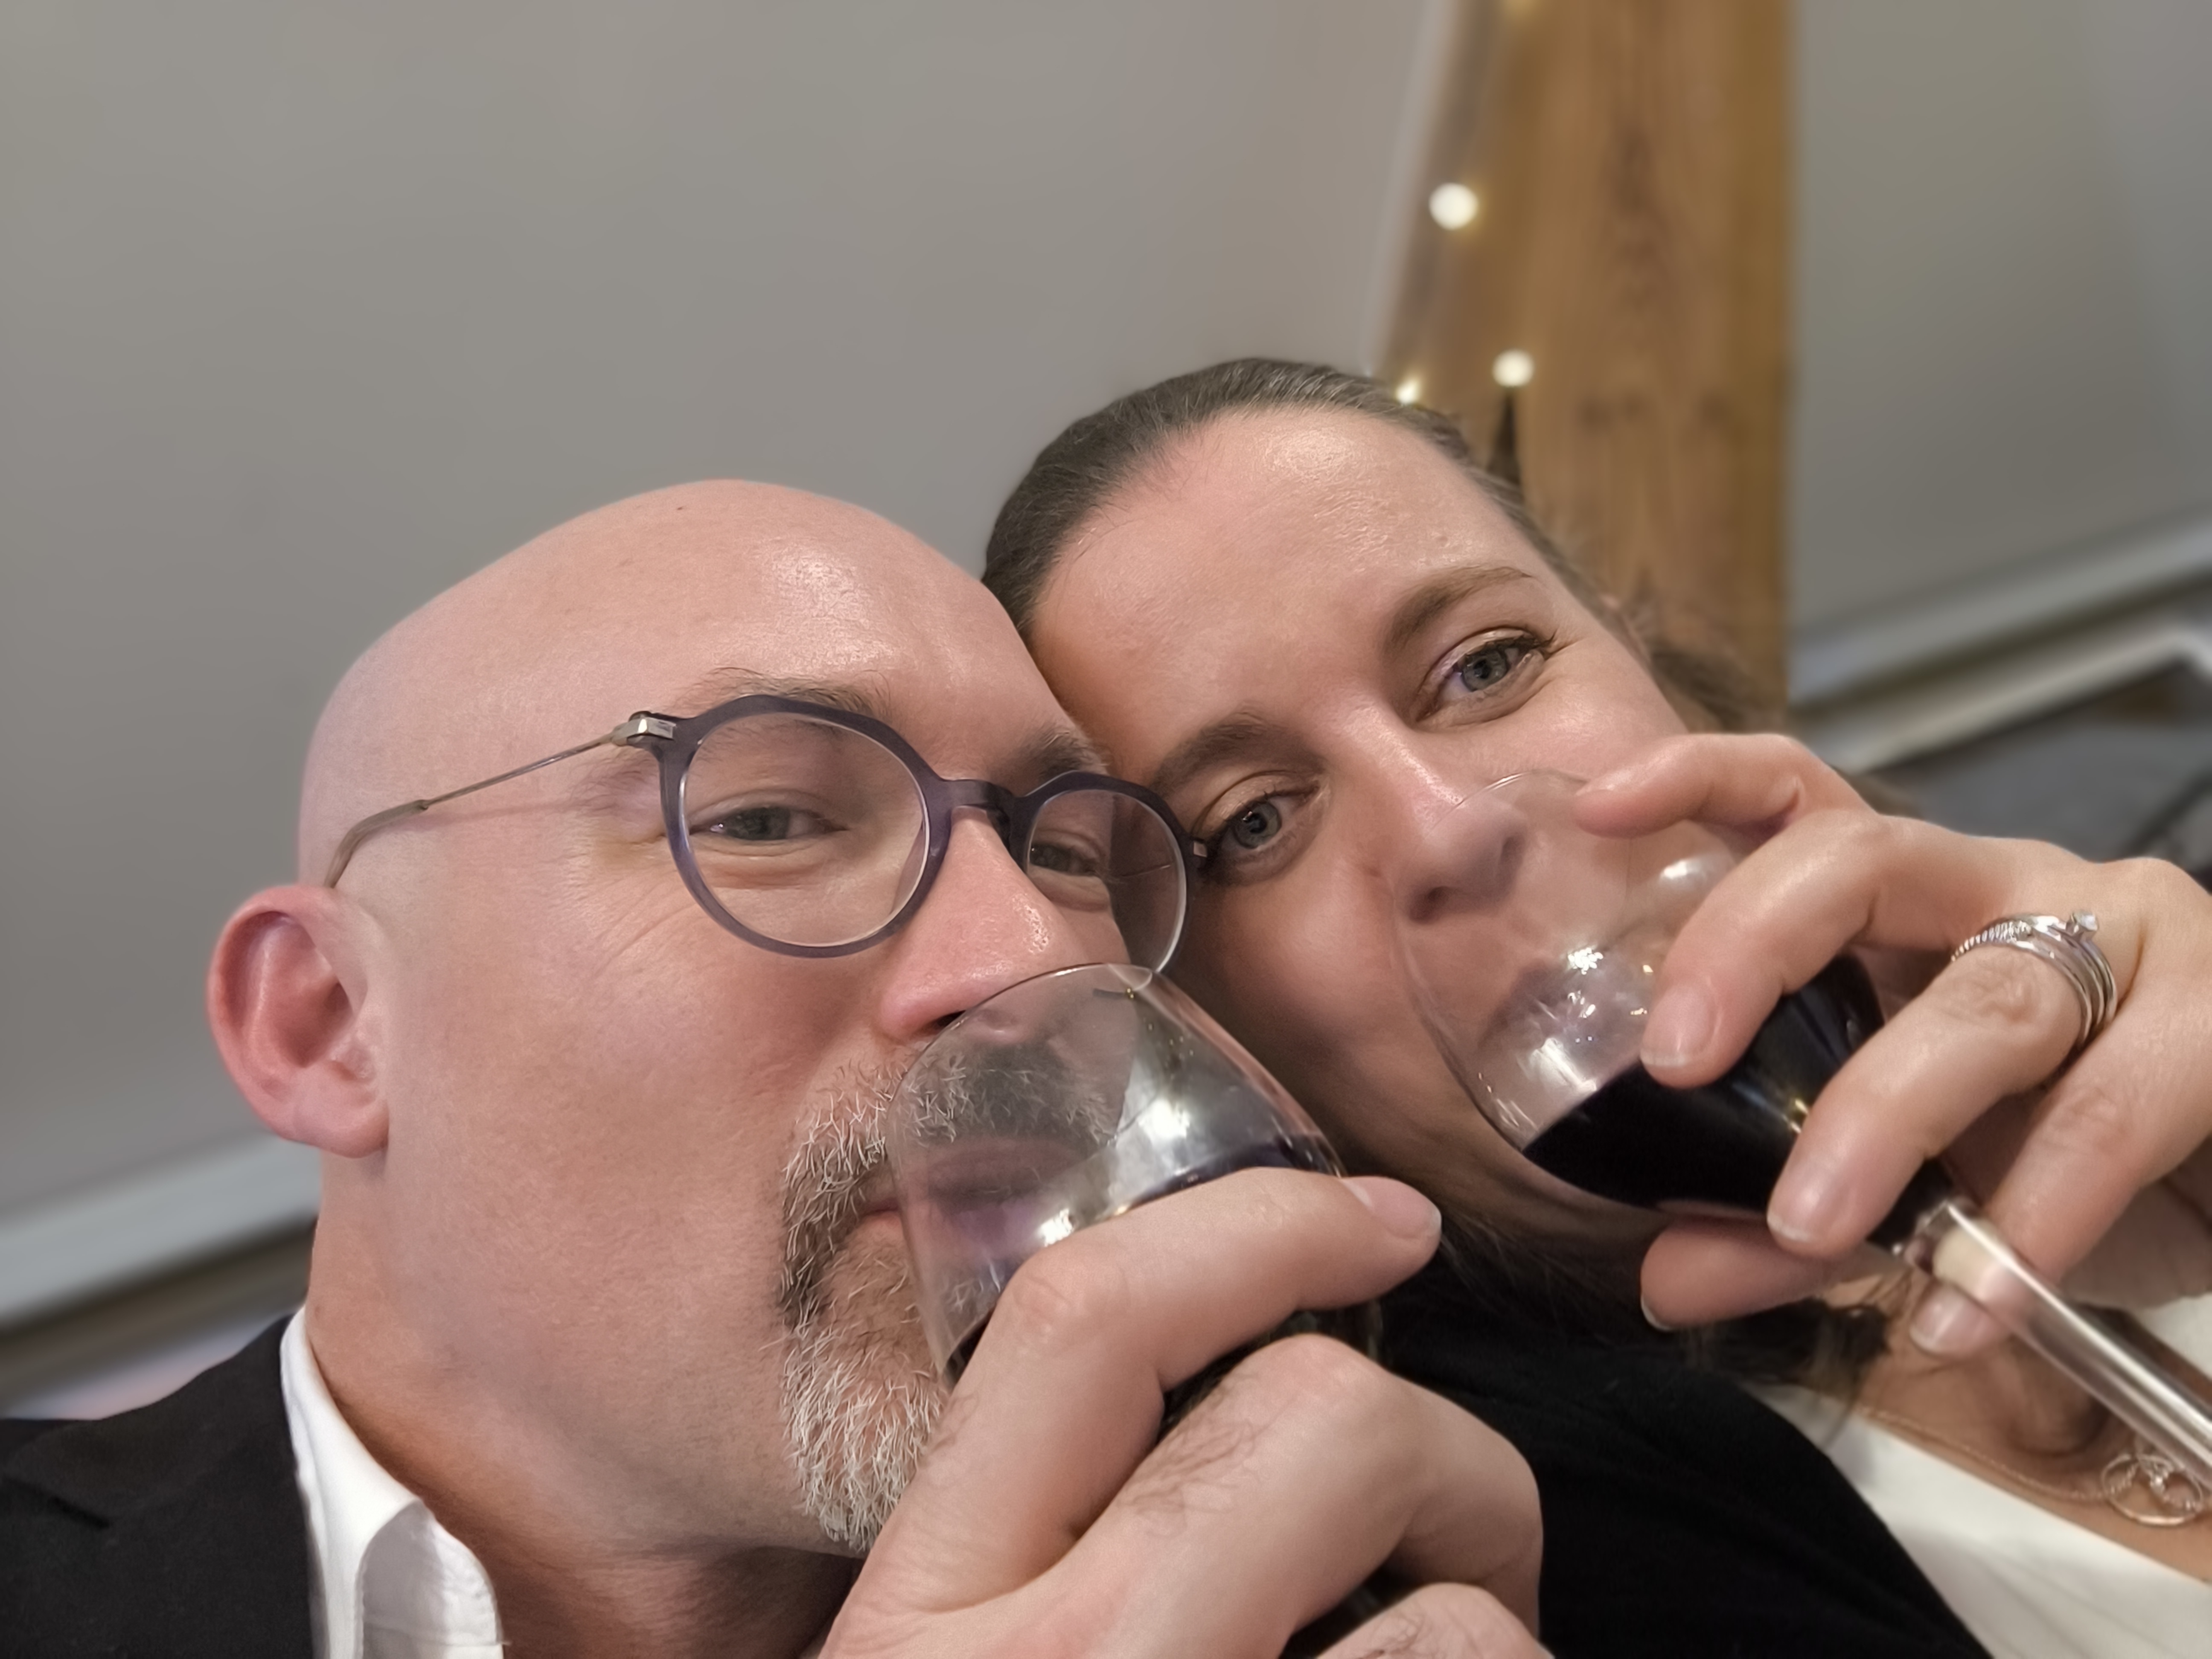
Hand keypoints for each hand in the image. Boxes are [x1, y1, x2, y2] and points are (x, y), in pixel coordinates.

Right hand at [823, 1170, 1545, 1657]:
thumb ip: (1034, 1568)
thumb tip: (1225, 1446)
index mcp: (916, 1620)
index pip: (1082, 1324)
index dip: (1261, 1229)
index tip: (1383, 1215)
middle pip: (1315, 1419)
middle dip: (1442, 1456)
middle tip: (1462, 1549)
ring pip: (1451, 1603)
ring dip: (1493, 1624)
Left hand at [1579, 734, 2211, 1350]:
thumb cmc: (2054, 1152)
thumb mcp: (1904, 1182)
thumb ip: (1783, 1223)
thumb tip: (1664, 1283)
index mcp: (1910, 902)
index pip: (1796, 795)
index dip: (1699, 779)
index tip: (1600, 802)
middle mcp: (2007, 887)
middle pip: (1863, 859)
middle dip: (1754, 948)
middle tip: (1673, 1059)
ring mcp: (2123, 938)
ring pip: (1987, 1002)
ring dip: (1882, 1120)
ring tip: (1810, 1229)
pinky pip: (2111, 1114)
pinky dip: (2029, 1224)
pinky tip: (1965, 1310)